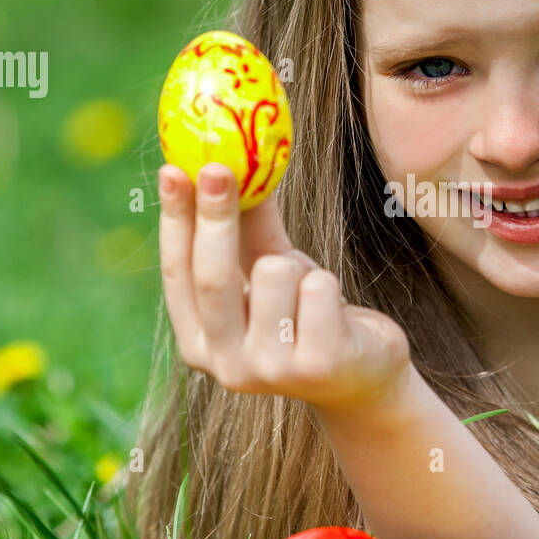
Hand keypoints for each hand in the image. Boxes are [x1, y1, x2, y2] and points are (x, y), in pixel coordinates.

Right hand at [158, 161, 411, 412]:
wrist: (364, 376)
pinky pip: (318, 286)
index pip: (178, 273)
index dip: (174, 221)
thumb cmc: (307, 316)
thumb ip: (246, 230)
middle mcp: (227, 365)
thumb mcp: (270, 271)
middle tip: (219, 166)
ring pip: (274, 273)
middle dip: (215, 216)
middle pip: (213, 276)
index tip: (174, 170)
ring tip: (312, 292)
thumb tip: (229, 162)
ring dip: (298, 265)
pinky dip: (329, 283)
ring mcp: (272, 370)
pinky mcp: (318, 364)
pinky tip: (338, 314)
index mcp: (200, 343)